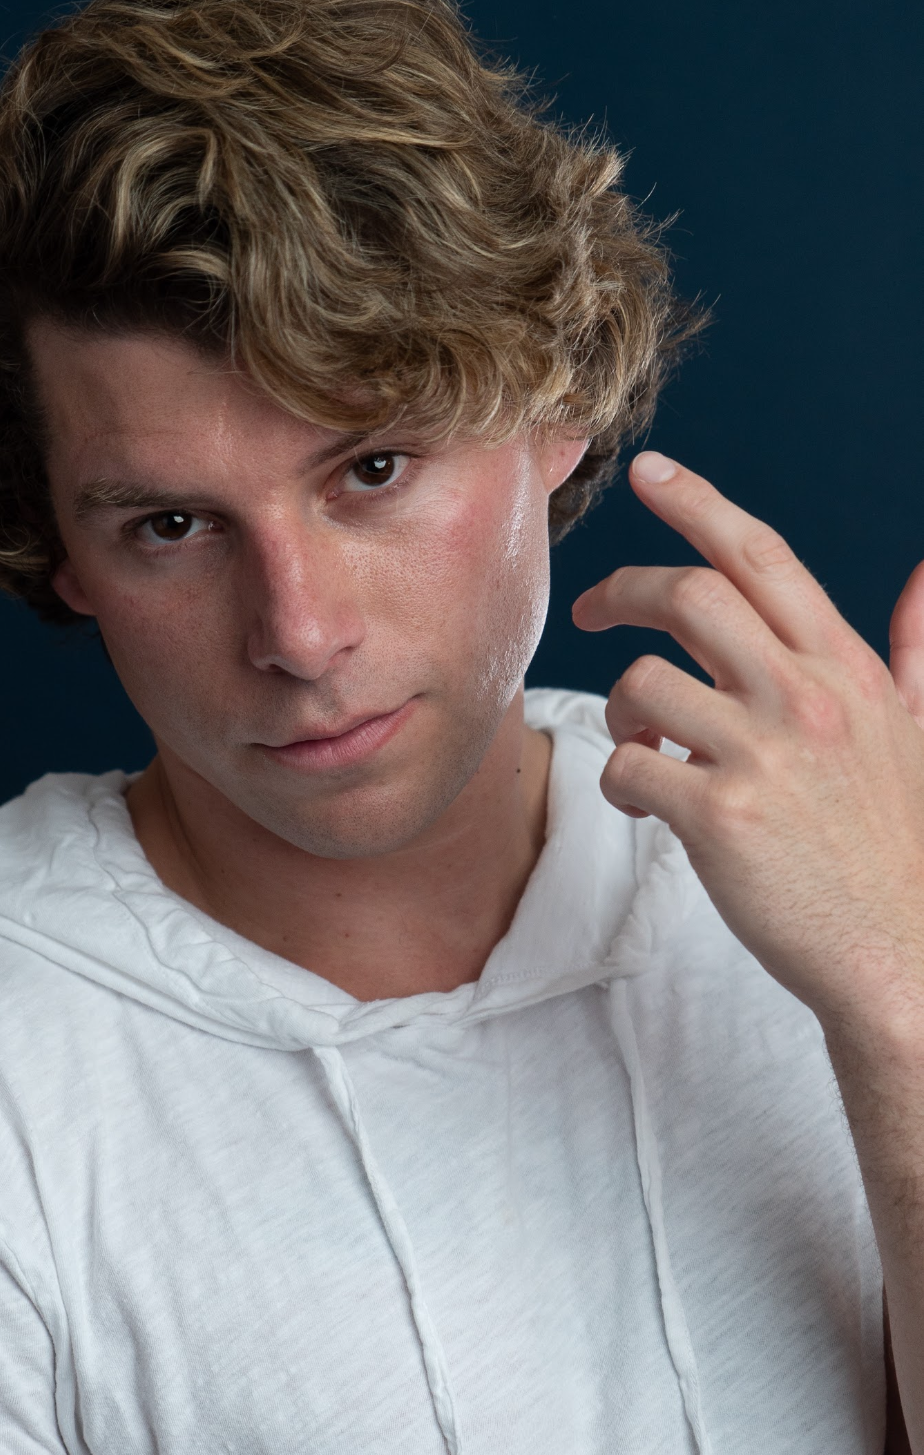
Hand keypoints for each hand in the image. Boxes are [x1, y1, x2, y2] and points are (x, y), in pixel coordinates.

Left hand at [572, 452, 923, 1043]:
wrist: (900, 954)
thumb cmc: (896, 849)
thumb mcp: (917, 731)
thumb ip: (912, 652)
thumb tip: (921, 578)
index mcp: (846, 668)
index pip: (763, 556)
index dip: (698, 502)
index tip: (650, 472)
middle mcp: (806, 695)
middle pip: (687, 593)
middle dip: (622, 590)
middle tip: (591, 611)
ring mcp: (763, 754)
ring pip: (642, 681)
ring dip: (620, 707)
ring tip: (644, 744)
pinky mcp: (720, 817)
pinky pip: (627, 768)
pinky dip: (618, 780)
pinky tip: (645, 801)